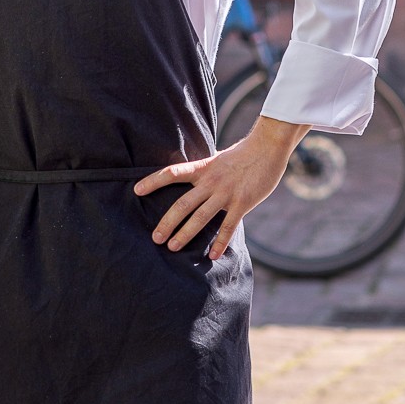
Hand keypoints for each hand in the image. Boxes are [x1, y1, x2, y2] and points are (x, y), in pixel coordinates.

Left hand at [134, 114, 308, 260]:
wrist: (268, 147)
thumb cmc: (243, 153)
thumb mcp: (218, 158)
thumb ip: (204, 169)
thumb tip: (191, 173)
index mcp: (202, 168)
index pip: (172, 172)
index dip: (153, 181)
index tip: (136, 190)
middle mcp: (210, 181)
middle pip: (182, 204)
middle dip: (167, 222)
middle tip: (155, 238)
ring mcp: (225, 193)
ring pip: (200, 217)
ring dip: (185, 234)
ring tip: (173, 247)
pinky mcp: (242, 203)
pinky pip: (228, 227)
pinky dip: (220, 242)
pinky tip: (212, 256)